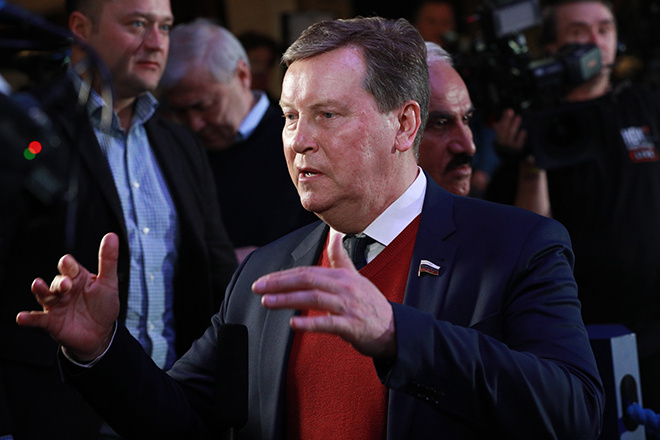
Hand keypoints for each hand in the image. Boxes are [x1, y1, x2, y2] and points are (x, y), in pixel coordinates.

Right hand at [16, 233, 120, 360]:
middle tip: (66, 286)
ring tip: (38, 285)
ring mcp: (56, 305)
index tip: (68, 264)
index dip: (68, 265)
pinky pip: (38, 319)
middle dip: (60, 282)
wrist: (100, 333)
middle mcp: (64, 289)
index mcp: (78, 277)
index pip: (69, 267)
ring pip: (45, 295)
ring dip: (41, 290)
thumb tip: (111, 235)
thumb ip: (108, 260)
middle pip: (57, 281)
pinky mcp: (51, 321)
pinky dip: (29, 318)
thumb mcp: (109, 282)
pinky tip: (22, 317)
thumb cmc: (104, 305)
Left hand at [252, 233, 395, 358]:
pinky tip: (294, 324)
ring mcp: (349, 306)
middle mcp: (344, 288)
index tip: (264, 280)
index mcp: (342, 275)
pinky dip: (311, 323)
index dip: (284, 275)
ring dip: (288, 300)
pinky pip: (329, 323)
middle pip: (308, 280)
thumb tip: (334, 234)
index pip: (308, 271)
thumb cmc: (370, 303)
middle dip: (280, 283)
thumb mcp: (355, 276)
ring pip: (314, 298)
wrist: (394, 328)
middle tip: (258, 287)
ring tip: (267, 302)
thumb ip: (340, 256)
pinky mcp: (353, 326)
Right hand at [494, 108, 527, 150]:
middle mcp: (502, 146)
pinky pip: (518, 143)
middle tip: (510, 111)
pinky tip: (523, 131)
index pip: (500, 128)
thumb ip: (503, 130)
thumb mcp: (505, 140)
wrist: (517, 162)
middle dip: (506, 120)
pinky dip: (520, 137)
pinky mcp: (517, 153)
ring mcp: (509, 149)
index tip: (508, 111)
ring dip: (514, 126)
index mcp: (498, 142)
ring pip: (510, 135)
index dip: (504, 119)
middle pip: (503, 130)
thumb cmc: (511, 148)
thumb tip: (501, 118)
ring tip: (518, 118)